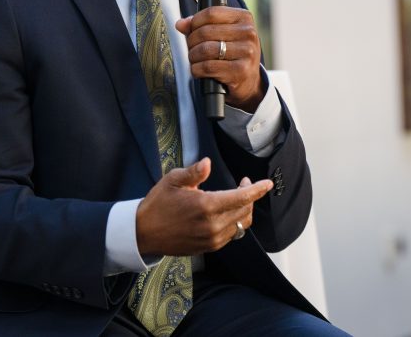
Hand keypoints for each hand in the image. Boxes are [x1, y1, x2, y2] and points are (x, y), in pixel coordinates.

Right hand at [135, 157, 272, 256]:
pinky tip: (227, 212)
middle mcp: (212, 225)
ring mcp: (212, 239)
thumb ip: (194, 172)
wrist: (143, 233)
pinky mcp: (209, 247)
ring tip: (235, 197)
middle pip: (245, 210)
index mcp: (206, 206)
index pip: (242, 198)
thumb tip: (208, 163)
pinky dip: (235, 222)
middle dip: (250, 196)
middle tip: (243, 183)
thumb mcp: (172, 181)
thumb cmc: (157, 205)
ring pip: (241, 224)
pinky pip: (232, 235)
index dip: (257, 190)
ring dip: (244, 209)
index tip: (267, 184)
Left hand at [175, 6, 263, 110]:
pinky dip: (197, 69)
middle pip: (206, 32)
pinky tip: (199, 70)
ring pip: (205, 49)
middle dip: (192, 41)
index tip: (191, 30)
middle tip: (191, 48)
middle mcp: (248, 33)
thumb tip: (180, 24)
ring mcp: (246, 52)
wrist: (249, 80)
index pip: (211, 13)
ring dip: (193, 56)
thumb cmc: (232, 53)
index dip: (195, 22)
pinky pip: (208, 67)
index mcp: (244, 18)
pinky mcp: (240, 71)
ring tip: (195, 59)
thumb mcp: (223, 34)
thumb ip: (201, 25)